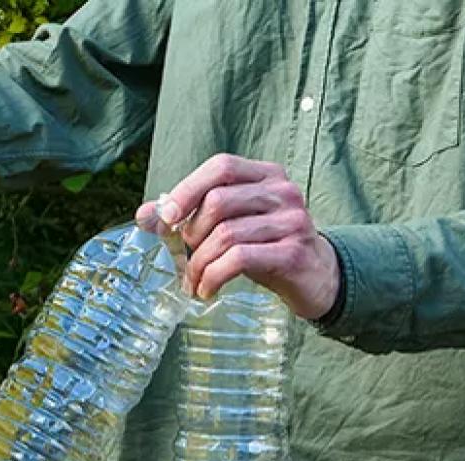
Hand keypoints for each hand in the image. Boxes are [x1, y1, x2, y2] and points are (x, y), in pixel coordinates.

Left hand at [135, 154, 340, 320]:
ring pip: (226, 234)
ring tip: (193, 281)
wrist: (319, 277)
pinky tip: (207, 289)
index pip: (222, 166)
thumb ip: (194, 215)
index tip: (165, 216)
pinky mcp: (292, 253)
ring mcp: (292, 222)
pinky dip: (213, 276)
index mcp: (267, 175)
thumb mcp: (234, 224)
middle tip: (186, 257)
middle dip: (192, 233)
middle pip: (219, 201)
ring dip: (199, 263)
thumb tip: (146, 214)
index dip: (188, 188)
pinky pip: (239, 259)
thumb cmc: (269, 246)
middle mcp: (283, 192)